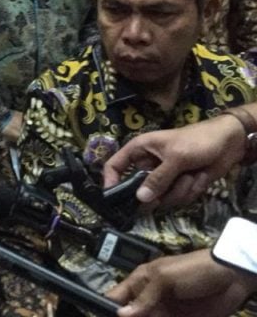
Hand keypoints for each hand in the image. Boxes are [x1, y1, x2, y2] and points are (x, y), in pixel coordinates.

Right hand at [102, 113, 246, 208]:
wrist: (229, 143)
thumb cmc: (197, 141)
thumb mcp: (175, 158)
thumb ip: (157, 179)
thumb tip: (140, 199)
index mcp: (140, 150)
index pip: (114, 165)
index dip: (111, 181)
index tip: (115, 199)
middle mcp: (149, 165)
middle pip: (138, 189)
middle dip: (157, 192)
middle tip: (167, 191)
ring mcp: (164, 178)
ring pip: (161, 197)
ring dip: (179, 190)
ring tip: (191, 175)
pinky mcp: (179, 186)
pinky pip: (178, 199)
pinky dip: (190, 191)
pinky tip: (199, 177)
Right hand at [108, 249, 256, 316]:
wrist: (231, 278)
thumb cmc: (192, 269)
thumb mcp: (164, 278)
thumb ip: (144, 297)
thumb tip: (121, 314)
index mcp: (140, 281)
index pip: (116, 296)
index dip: (108, 307)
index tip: (104, 316)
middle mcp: (150, 298)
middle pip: (130, 315)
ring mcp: (165, 311)